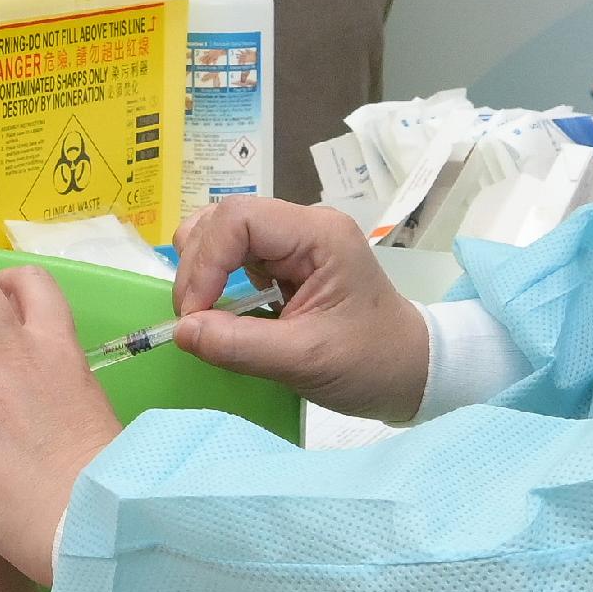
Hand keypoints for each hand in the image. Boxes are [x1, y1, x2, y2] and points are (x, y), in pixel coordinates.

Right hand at [171, 198, 431, 422]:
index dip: (205, 263)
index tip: (194, 315)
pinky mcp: (285, 261)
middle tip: (193, 320)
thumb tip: (181, 331)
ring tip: (203, 312)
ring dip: (202, 269)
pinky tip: (224, 310)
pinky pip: (234, 255)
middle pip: (224, 219)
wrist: (411, 372)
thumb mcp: (305, 360)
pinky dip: (215, 279)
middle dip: (198, 267)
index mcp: (319, 234)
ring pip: (222, 232)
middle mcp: (304, 226)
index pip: (239, 219)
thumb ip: (240, 346)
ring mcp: (294, 241)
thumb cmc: (371, 363)